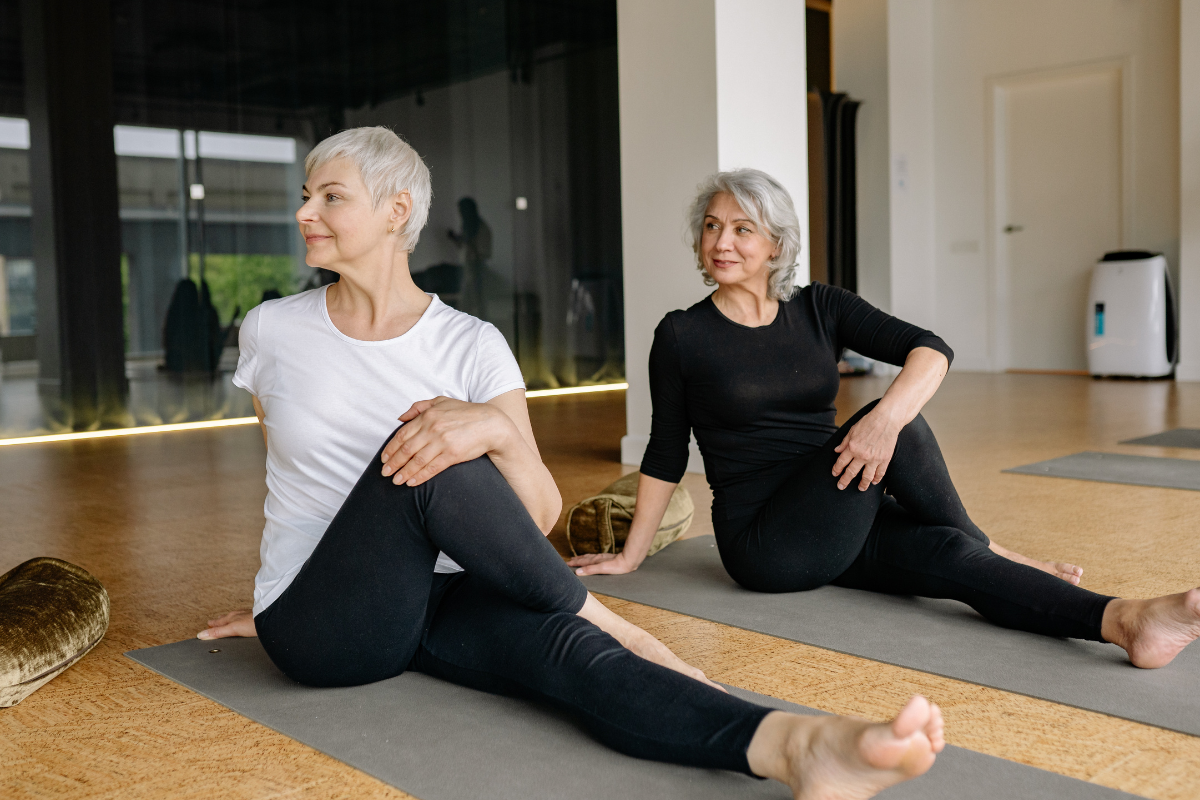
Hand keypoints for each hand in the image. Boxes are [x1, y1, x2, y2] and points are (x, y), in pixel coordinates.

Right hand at [198, 609, 256, 639]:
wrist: (271, 619)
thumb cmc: (254, 623)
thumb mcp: (232, 629)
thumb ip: (218, 632)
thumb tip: (201, 635)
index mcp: (232, 618)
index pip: (219, 622)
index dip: (213, 625)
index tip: (208, 624)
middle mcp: (239, 615)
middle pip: (226, 618)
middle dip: (219, 620)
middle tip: (213, 622)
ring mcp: (248, 615)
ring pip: (236, 616)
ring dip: (229, 619)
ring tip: (227, 619)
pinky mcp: (256, 617)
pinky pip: (245, 617)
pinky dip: (241, 619)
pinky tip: (245, 620)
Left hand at [381, 396, 512, 485]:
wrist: (491, 424)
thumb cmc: (466, 413)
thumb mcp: (442, 402)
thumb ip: (419, 407)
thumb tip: (400, 417)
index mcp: (428, 416)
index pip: (402, 434)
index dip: (390, 448)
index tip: (384, 459)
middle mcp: (433, 428)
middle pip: (406, 449)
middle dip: (393, 463)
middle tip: (385, 473)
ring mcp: (442, 442)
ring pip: (417, 461)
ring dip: (403, 472)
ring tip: (396, 481)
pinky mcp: (452, 454)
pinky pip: (432, 468)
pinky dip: (420, 476)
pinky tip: (412, 482)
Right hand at [567, 551, 640, 575]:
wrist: (628, 561)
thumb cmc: (616, 566)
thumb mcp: (602, 569)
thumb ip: (590, 570)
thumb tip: (577, 571)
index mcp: (595, 561)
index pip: (582, 562)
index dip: (574, 563)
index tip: (567, 563)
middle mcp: (597, 558)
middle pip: (584, 558)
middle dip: (577, 560)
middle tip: (570, 560)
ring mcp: (602, 557)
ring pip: (589, 557)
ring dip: (583, 558)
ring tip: (578, 558)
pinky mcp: (607, 558)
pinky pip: (595, 557)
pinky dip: (590, 558)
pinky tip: (593, 559)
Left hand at [832, 407, 900, 490]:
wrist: (887, 419)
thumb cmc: (868, 422)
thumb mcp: (852, 430)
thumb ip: (844, 442)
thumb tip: (836, 451)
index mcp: (852, 447)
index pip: (841, 462)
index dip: (837, 469)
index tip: (835, 474)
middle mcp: (862, 455)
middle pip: (851, 472)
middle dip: (845, 480)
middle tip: (841, 486)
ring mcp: (874, 459)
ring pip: (866, 476)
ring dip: (862, 484)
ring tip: (860, 489)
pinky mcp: (885, 459)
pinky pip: (880, 473)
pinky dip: (877, 479)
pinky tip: (874, 482)